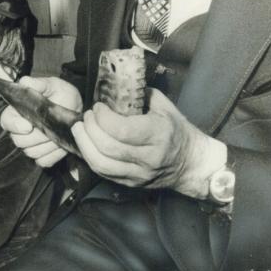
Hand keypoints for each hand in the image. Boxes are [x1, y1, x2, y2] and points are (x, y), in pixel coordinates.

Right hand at [0, 76, 82, 167]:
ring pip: (32, 152)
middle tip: (51, 128)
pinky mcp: (42, 155)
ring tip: (59, 133)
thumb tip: (25, 82)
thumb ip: (38, 84)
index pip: (6, 122)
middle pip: (19, 141)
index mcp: (18, 111)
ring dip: (47, 145)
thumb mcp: (52, 85)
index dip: (15, 126)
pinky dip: (54, 155)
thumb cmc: (61, 93)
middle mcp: (21, 130)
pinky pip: (44, 161)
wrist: (75, 108)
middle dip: (37, 136)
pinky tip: (61, 144)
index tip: (28, 125)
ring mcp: (31, 145)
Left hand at [71, 89, 225, 198]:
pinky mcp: (132, 184)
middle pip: (108, 147)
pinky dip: (90, 157)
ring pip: (102, 165)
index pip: (122, 130)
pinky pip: (104, 174)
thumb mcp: (164, 107)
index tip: (98, 107)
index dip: (103, 118)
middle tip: (87, 116)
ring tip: (79, 129)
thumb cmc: (177, 130)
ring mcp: (139, 174)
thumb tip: (115, 86)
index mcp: (159, 134)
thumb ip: (139, 96)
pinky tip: (87, 144)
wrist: (191, 163)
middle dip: (90, 129)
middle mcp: (149, 157)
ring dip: (84, 145)